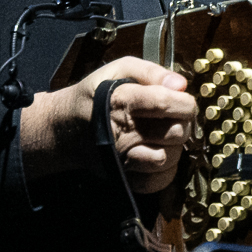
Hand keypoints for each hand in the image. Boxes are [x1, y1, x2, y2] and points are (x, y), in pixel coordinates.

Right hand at [21, 57, 195, 191]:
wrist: (66, 126)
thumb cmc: (98, 94)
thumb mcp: (119, 69)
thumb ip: (151, 72)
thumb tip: (181, 85)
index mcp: (122, 102)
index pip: (166, 103)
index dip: (185, 102)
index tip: (184, 100)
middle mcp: (122, 133)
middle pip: (176, 132)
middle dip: (184, 122)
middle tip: (175, 117)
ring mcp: (121, 158)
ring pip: (168, 158)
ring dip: (175, 147)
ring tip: (166, 136)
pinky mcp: (122, 177)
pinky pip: (156, 181)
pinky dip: (165, 171)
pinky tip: (159, 153)